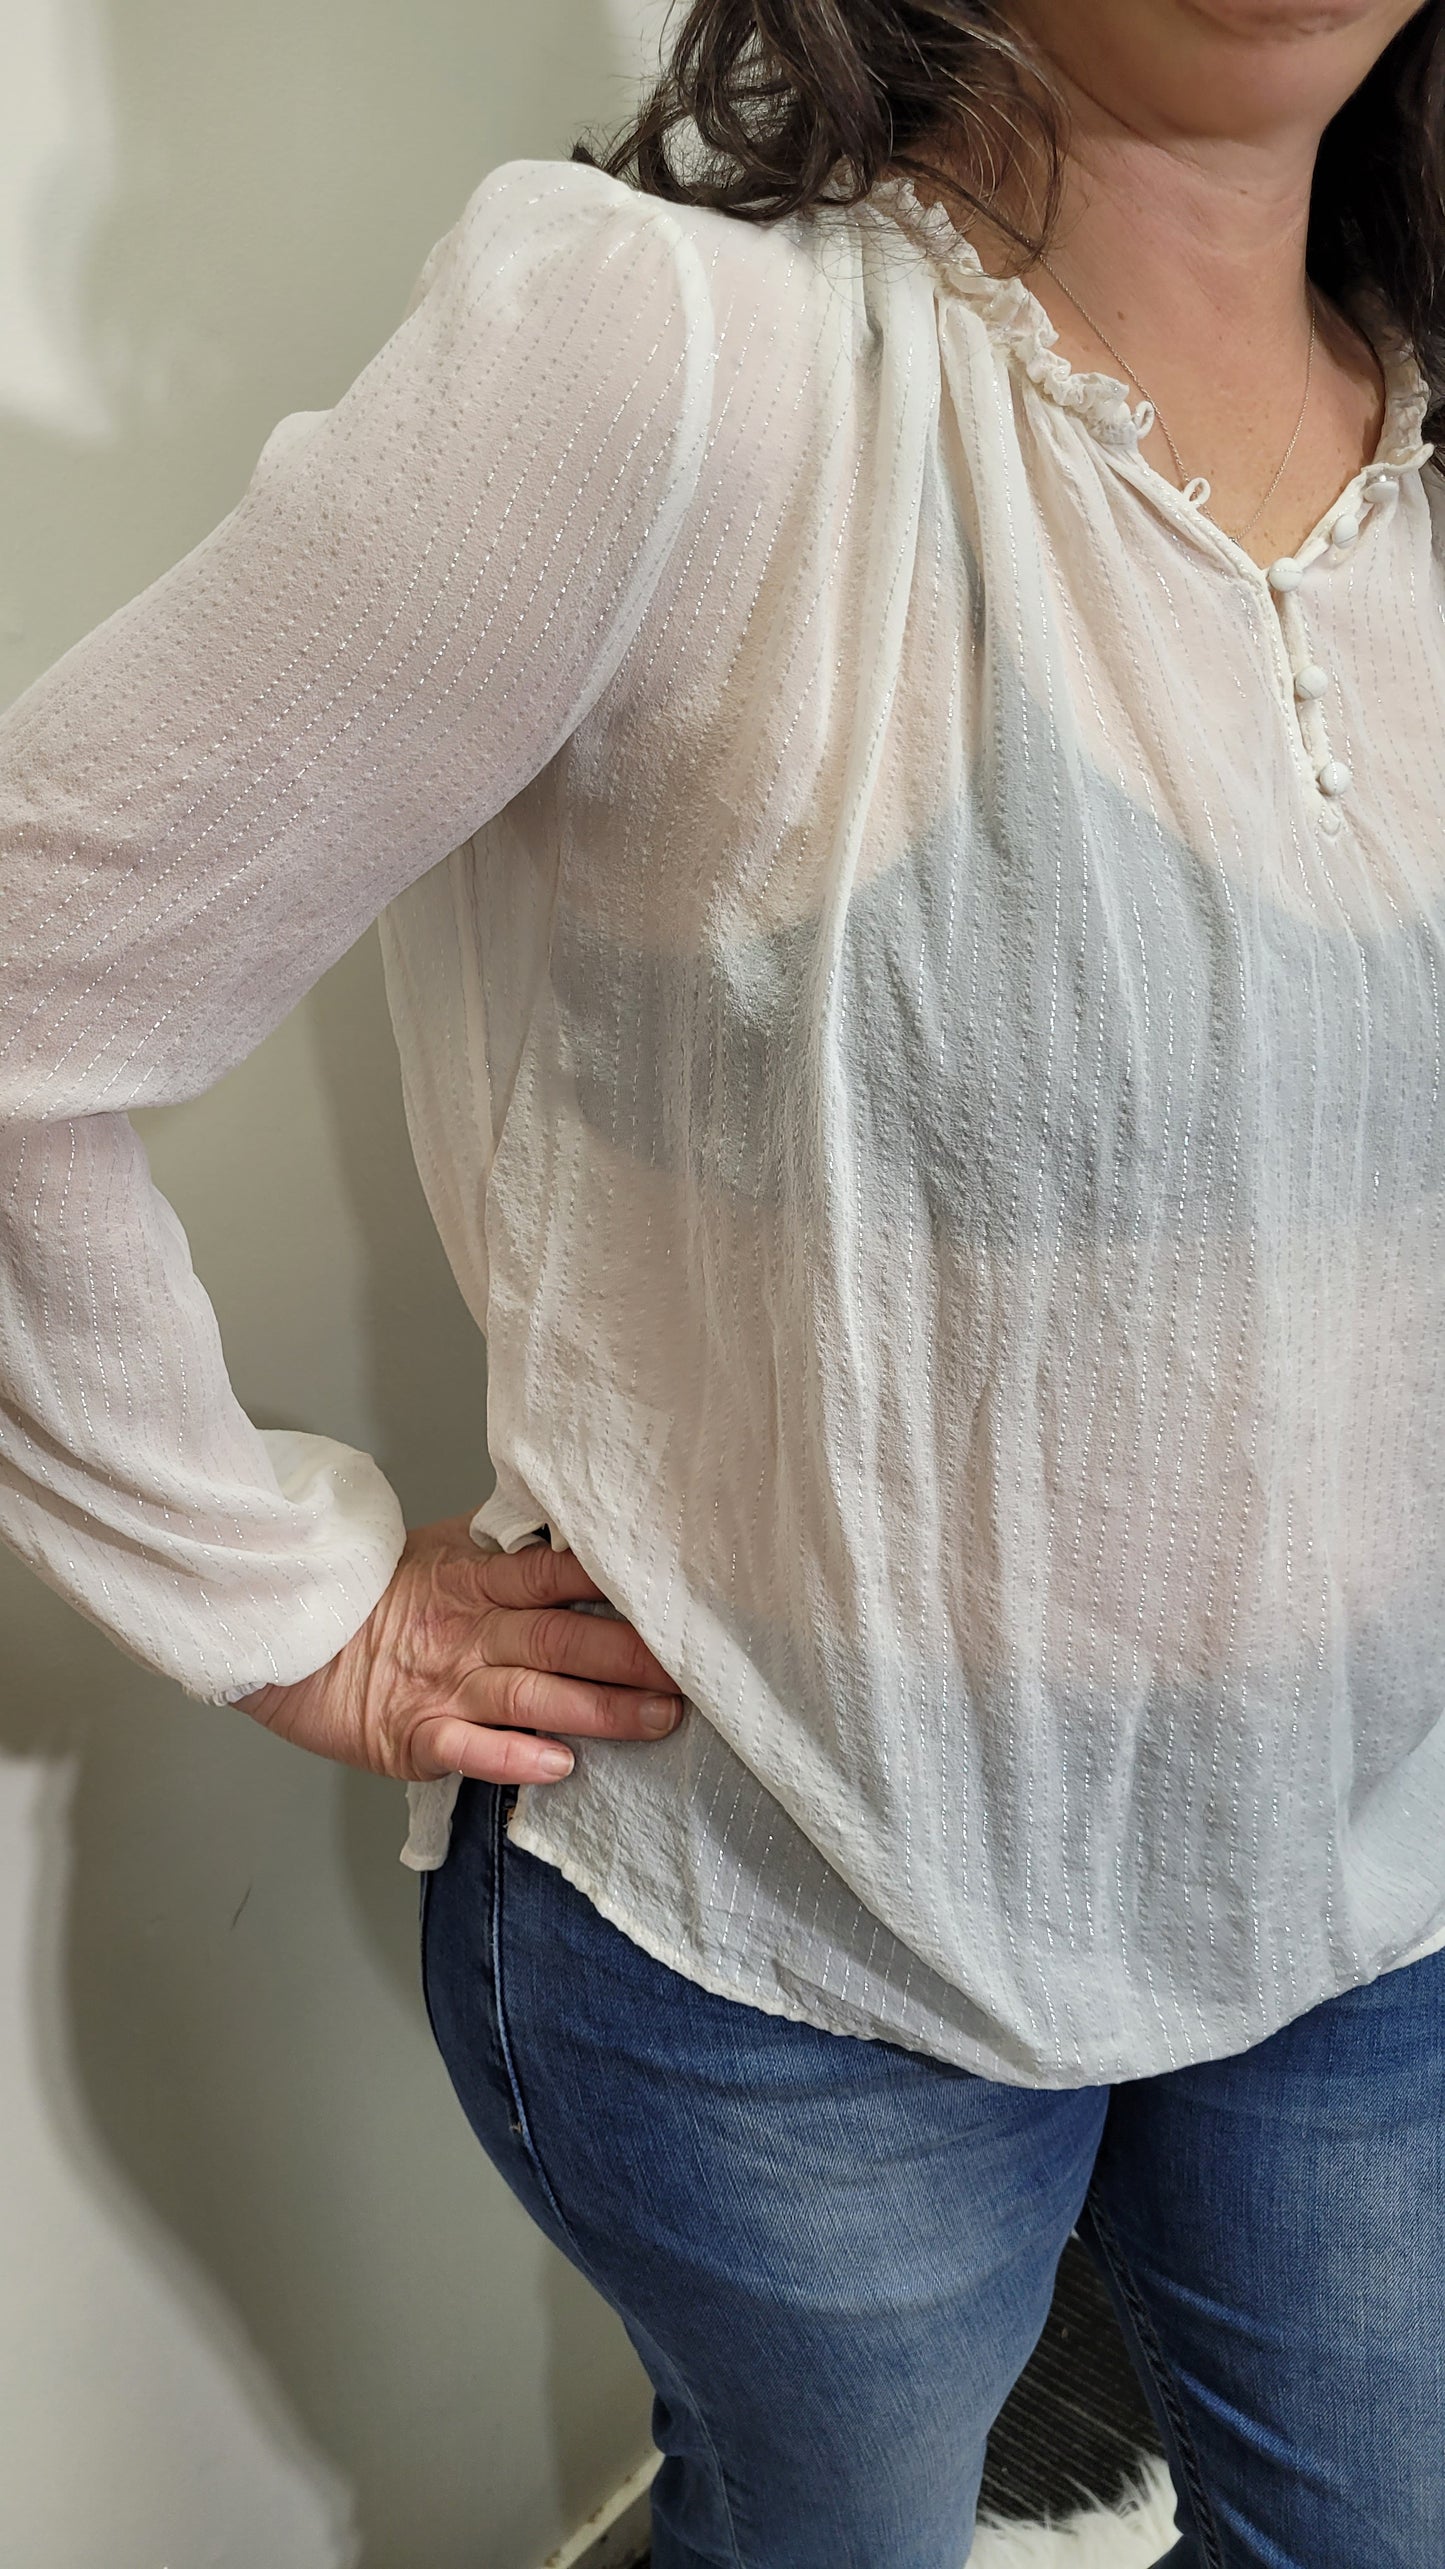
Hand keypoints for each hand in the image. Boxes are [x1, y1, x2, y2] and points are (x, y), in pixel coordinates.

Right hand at [234, 1512, 683, 1783]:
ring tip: (658, 1720)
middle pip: (563, 1637)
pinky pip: (469, 1749)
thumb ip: (505, 1556)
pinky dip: (513, 1758)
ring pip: (534, 1695)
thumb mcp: (439, 1556)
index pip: (558, 1573)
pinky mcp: (410, 1736)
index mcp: (476, 1579)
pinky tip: (558, 1765)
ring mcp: (441, 1684)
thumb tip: (575, 1538)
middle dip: (632, 1655)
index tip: (677, 1596)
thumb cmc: (366, 1595)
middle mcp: (469, 1630)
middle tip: (693, 1668)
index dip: (616, 1584)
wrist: (278, 1631)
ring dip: (600, 1711)